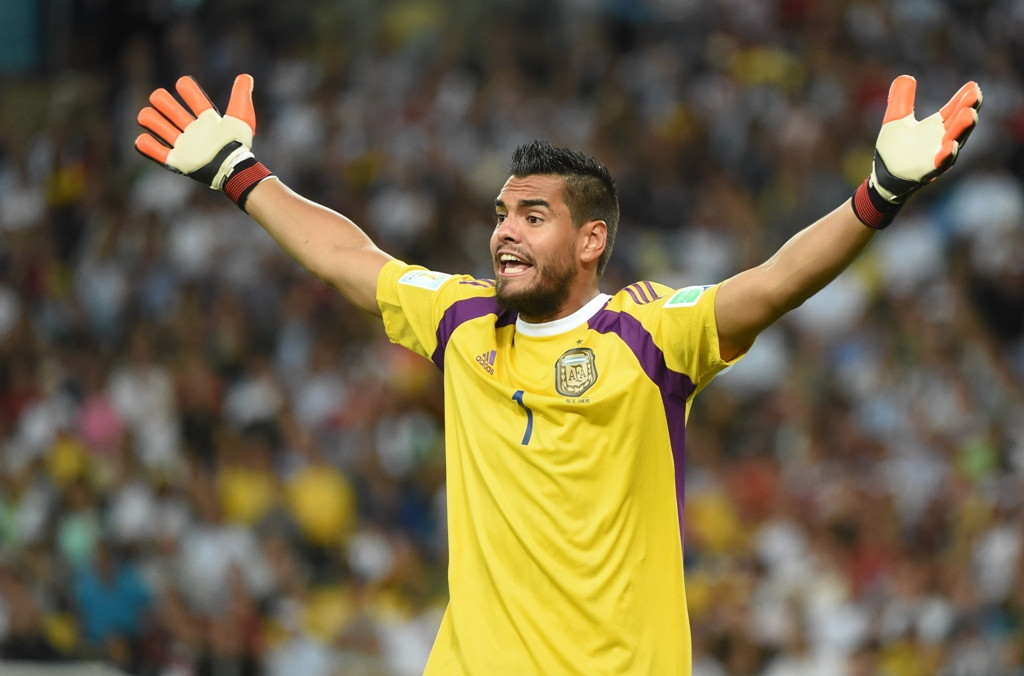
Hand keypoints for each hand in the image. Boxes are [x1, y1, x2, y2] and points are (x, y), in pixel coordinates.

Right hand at [135, 74, 271, 209]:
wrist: (229, 167)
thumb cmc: (236, 143)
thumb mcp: (240, 117)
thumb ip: (240, 96)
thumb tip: (246, 77)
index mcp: (208, 122)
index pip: (194, 100)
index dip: (187, 89)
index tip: (183, 84)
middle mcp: (194, 132)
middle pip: (171, 111)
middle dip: (163, 102)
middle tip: (160, 100)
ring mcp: (184, 146)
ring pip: (159, 127)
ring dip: (151, 120)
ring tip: (147, 116)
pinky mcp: (176, 161)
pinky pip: (156, 152)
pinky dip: (146, 145)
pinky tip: (143, 137)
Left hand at [852, 75, 981, 228]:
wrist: (882, 177)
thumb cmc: (893, 150)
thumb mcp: (895, 120)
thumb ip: (901, 100)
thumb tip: (905, 77)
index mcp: (935, 127)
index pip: (953, 110)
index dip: (963, 98)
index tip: (973, 85)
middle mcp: (940, 140)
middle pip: (958, 123)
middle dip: (967, 108)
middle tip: (976, 94)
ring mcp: (936, 156)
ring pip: (954, 141)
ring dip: (961, 129)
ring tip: (970, 114)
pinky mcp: (927, 171)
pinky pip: (939, 163)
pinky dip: (946, 155)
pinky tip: (951, 145)